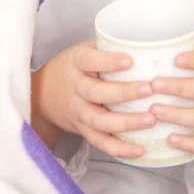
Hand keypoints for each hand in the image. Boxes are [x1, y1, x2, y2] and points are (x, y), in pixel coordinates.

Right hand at [31, 38, 155, 157]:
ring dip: (126, 122)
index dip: (108, 62)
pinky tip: (139, 149)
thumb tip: (143, 44)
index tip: (129, 61)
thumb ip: (107, 47)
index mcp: (76, 63)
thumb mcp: (84, 49)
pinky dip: (119, 148)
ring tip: (150, 119)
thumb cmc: (73, 66)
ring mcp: (78, 112)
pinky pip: (100, 142)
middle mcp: (75, 88)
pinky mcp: (82, 130)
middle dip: (124, 92)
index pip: (89, 61)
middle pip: (96, 92)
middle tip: (149, 89)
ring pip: (99, 121)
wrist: (43, 94)